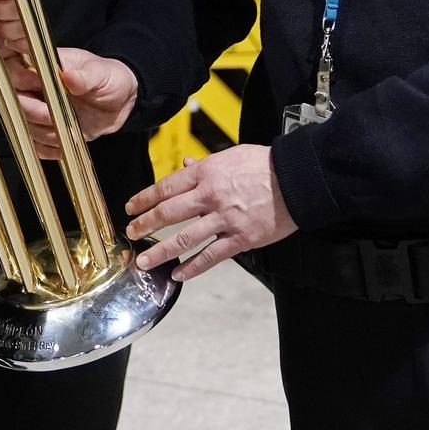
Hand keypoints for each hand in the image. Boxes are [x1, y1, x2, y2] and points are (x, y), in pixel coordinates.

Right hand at [7, 47, 137, 160]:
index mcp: (45, 68)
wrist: (120, 100)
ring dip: (45, 133)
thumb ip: (86, 76)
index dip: (24, 82)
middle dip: (34, 112)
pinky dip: (48, 150)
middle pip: (16, 102)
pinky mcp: (47, 131)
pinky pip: (36, 145)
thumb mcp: (102, 73)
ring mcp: (40, 111)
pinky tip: (64, 146)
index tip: (44, 92)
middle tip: (54, 116)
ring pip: (26, 126)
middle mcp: (37, 89)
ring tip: (70, 132)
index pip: (16, 72)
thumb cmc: (109, 78)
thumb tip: (70, 77)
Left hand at [125, 144, 296, 282]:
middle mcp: (211, 196)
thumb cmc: (266, 164)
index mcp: (207, 173)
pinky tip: (179, 273)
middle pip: (168, 213)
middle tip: (131, 233)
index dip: (145, 198)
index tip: (131, 207)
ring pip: (184, 239)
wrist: (297, 179)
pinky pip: (211, 256)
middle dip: (145, 225)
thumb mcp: (231, 156)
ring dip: (161, 252)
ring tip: (144, 262)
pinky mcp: (241, 238)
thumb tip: (186, 165)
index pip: (166, 187)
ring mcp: (225, 219)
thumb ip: (206, 165)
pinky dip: (193, 267)